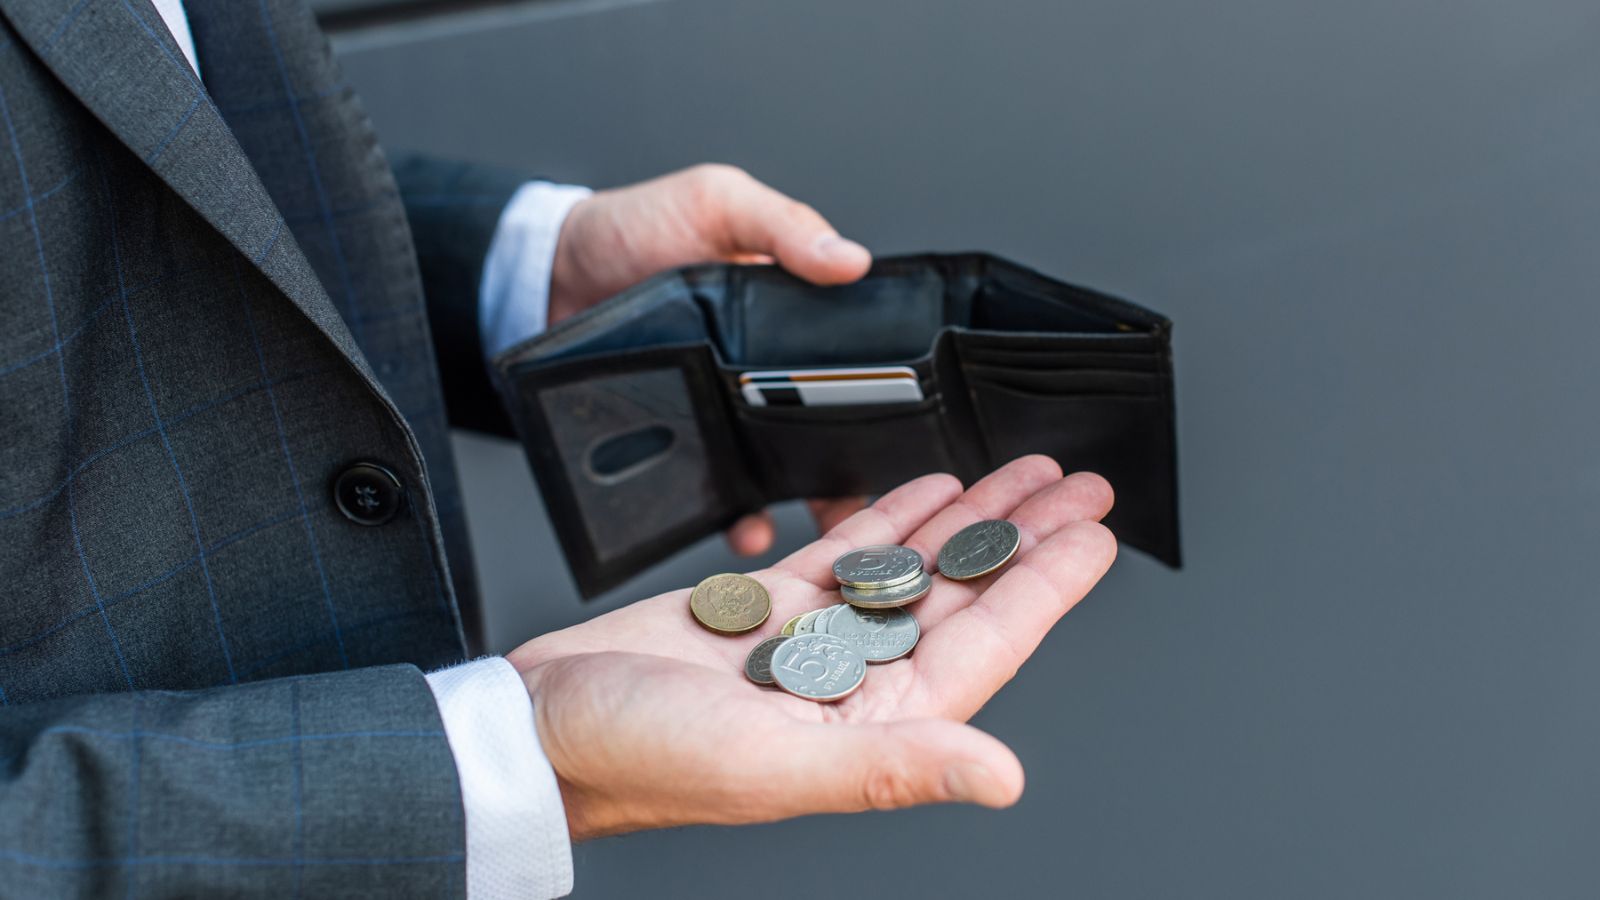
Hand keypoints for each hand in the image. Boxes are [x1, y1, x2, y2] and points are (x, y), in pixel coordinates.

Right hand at [507, 456, 1116, 840]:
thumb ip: (893, 767)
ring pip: (912, 568)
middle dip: (1022, 537)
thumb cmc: (639, 758)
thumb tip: (1003, 778)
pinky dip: (890, 518)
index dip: (1045, 587)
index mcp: (871, 723)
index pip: (985, 644)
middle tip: (1078, 484)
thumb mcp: (774, 763)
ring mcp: (810, 641)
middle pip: (962, 595)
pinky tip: (928, 488)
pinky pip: (846, 553)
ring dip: (968, 519)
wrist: (540, 727)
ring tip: (1021, 475)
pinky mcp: (763, 609)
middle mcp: (853, 682)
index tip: (1094, 536)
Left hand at [548, 163, 875, 555]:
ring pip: (789, 473)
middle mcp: (771, 372)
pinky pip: (722, 495)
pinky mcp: (690, 444)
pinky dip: (741, 521)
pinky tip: (750, 531)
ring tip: (825, 531)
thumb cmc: (639, 226)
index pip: (865, 363)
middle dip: (862, 472)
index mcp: (795, 316)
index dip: (895, 399)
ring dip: (811, 507)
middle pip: (837, 432)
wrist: (551, 273)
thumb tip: (852, 261)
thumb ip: (783, 227)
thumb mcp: (720, 204)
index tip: (921, 434)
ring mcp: (730, 413)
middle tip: (880, 503)